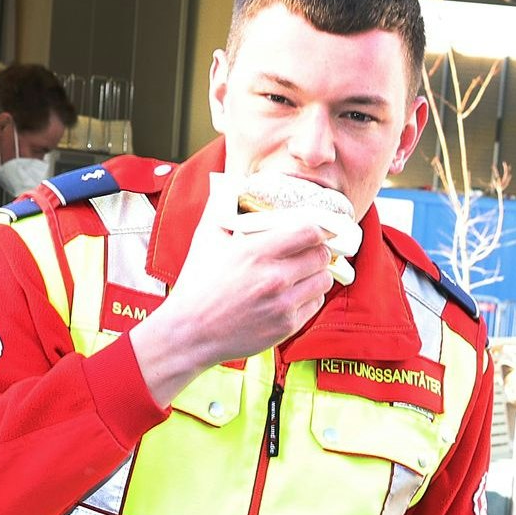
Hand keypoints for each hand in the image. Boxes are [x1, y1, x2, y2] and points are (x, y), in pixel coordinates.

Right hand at [127, 203, 345, 404]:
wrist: (191, 332)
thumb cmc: (197, 284)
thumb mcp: (206, 239)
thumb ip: (221, 208)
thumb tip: (229, 182)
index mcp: (256, 251)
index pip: (309, 231)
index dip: (320, 228)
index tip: (320, 229)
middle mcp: (274, 277)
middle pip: (321, 255)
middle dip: (318, 251)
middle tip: (310, 251)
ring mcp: (282, 304)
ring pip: (323, 280)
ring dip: (317, 274)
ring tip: (303, 273)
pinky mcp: (287, 325)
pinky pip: (315, 304)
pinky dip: (310, 296)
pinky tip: (294, 293)